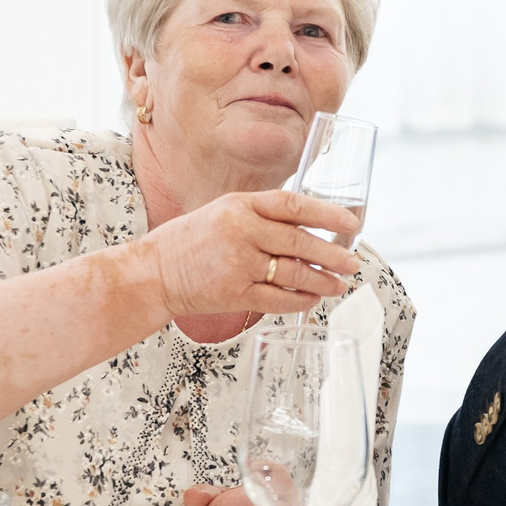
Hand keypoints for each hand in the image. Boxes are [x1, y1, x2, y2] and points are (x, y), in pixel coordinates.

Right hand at [141, 189, 361, 319]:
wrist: (152, 272)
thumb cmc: (191, 241)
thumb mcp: (224, 212)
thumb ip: (262, 215)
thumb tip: (310, 225)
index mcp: (240, 204)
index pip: (293, 204)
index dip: (327, 212)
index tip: (351, 222)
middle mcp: (241, 230)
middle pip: (300, 241)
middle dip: (333, 254)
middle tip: (353, 262)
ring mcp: (238, 263)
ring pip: (294, 273)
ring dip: (323, 280)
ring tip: (339, 285)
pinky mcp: (234, 293)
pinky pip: (278, 299)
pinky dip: (300, 301)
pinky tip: (313, 300)